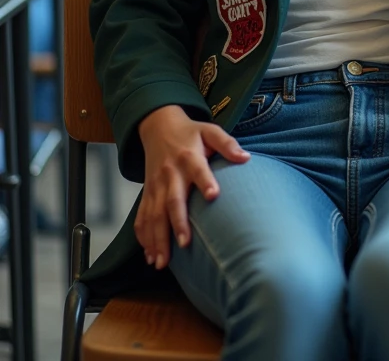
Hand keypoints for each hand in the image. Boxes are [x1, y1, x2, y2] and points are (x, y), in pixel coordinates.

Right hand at [136, 104, 249, 269]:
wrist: (159, 126)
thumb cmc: (190, 132)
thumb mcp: (210, 131)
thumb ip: (227, 144)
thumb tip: (246, 157)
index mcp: (188, 156)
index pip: (198, 169)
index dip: (206, 181)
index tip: (214, 196)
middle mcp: (170, 173)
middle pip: (172, 200)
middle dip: (177, 222)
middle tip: (185, 244)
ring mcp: (156, 185)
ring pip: (154, 214)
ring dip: (157, 238)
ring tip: (161, 262)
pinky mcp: (148, 193)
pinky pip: (142, 216)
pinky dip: (143, 236)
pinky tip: (148, 255)